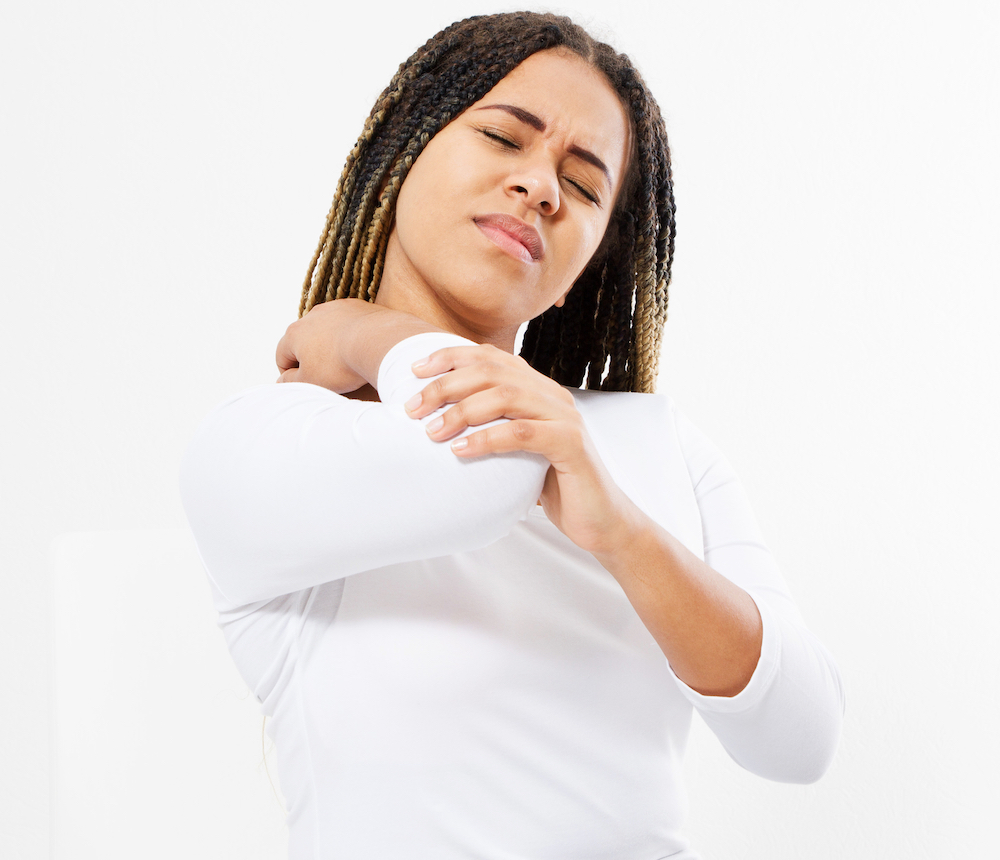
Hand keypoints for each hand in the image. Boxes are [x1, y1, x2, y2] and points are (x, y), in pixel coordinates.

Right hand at [276, 299, 440, 392]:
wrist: (378, 342)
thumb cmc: (341, 364)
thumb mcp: (311, 382)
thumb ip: (292, 382)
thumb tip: (282, 380)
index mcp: (294, 333)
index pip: (282, 355)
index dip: (290, 374)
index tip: (305, 384)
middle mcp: (312, 315)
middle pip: (304, 340)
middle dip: (311, 357)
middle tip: (326, 375)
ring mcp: (335, 308)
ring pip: (326, 329)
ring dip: (330, 344)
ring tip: (345, 360)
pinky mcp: (357, 306)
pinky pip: (348, 322)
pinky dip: (350, 334)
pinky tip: (360, 347)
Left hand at [405, 343, 641, 555]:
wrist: (600, 519)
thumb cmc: (553, 485)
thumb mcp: (518, 450)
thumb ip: (493, 427)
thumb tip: (441, 420)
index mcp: (538, 389)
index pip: (490, 357)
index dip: (450, 357)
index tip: (415, 371)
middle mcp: (551, 395)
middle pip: (492, 371)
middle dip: (446, 385)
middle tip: (413, 408)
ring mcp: (563, 417)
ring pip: (505, 396)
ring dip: (461, 411)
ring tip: (432, 431)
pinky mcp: (570, 444)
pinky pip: (522, 433)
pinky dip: (487, 439)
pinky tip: (460, 451)